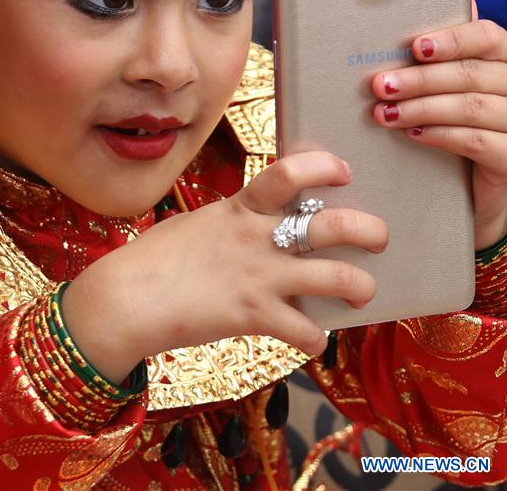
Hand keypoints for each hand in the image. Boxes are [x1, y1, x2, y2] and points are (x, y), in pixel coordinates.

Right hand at [62, 151, 387, 383]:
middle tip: (379, 234)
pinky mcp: (253, 316)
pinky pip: (305, 331)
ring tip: (364, 289)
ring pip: (334, 276)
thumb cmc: (157, 258)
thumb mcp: (200, 223)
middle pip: (330, 224)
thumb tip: (261, 219)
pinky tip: (313, 339)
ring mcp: (259, 277)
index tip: (344, 170)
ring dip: (360, 284)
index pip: (288, 172)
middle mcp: (257, 238)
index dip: (324, 167)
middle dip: (367, 228)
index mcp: (240, 207)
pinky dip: (316, 338)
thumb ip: (236, 219)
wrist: (127, 298)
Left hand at [372, 7, 506, 249]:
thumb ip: (444, 54)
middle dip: (420, 79)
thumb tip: (435, 14)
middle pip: (470, 75)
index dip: (451, 40)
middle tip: (382, 84)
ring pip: (470, 108)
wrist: (480, 181)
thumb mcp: (454, 85)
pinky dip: (439, 135)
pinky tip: (413, 133)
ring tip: (387, 112)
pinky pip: (475, 141)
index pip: (487, 38)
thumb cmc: (463, 121)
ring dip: (421, 108)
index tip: (415, 47)